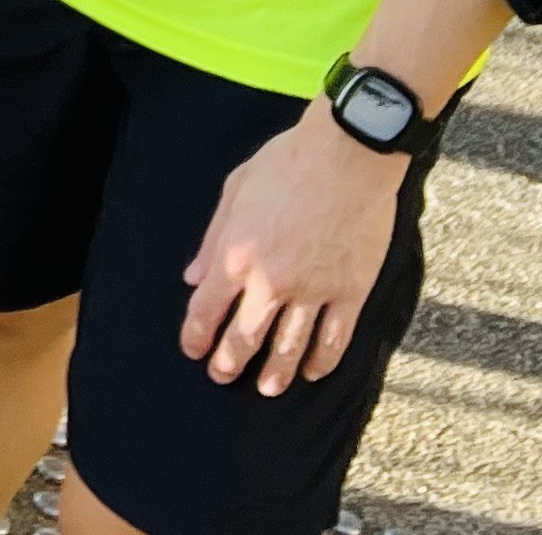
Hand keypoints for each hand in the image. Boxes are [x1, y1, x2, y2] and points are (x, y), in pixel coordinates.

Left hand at [178, 109, 408, 395]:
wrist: (347, 152)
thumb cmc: (286, 162)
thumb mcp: (235, 191)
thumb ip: (211, 239)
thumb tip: (191, 277)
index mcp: (235, 254)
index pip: (206, 310)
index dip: (197, 337)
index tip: (194, 351)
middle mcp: (270, 281)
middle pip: (244, 339)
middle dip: (229, 364)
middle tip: (223, 376)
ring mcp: (313, 290)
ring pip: (290, 348)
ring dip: (275, 374)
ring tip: (267, 388)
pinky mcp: (350, 291)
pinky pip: (334, 339)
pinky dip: (321, 362)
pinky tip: (312, 371)